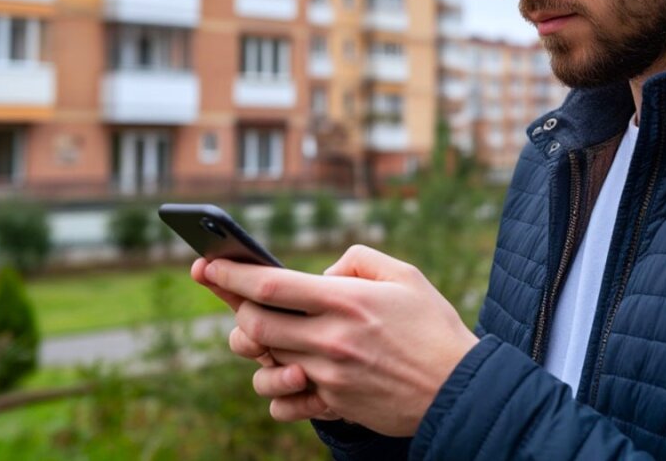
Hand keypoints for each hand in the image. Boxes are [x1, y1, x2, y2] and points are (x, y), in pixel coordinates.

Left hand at [203, 244, 479, 435]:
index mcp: (346, 301)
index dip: (230, 274)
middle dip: (234, 310)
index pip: (270, 285)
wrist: (460, 387)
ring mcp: (330, 377)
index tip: (206, 265)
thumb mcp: (405, 274)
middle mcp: (331, 340)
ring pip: (263, 365)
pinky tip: (292, 375)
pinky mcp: (335, 405)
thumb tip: (322, 274)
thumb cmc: (433, 325)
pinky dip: (277, 391)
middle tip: (234, 299)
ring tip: (268, 338)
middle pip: (255, 325)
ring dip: (255, 350)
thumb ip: (358, 260)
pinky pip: (283, 405)